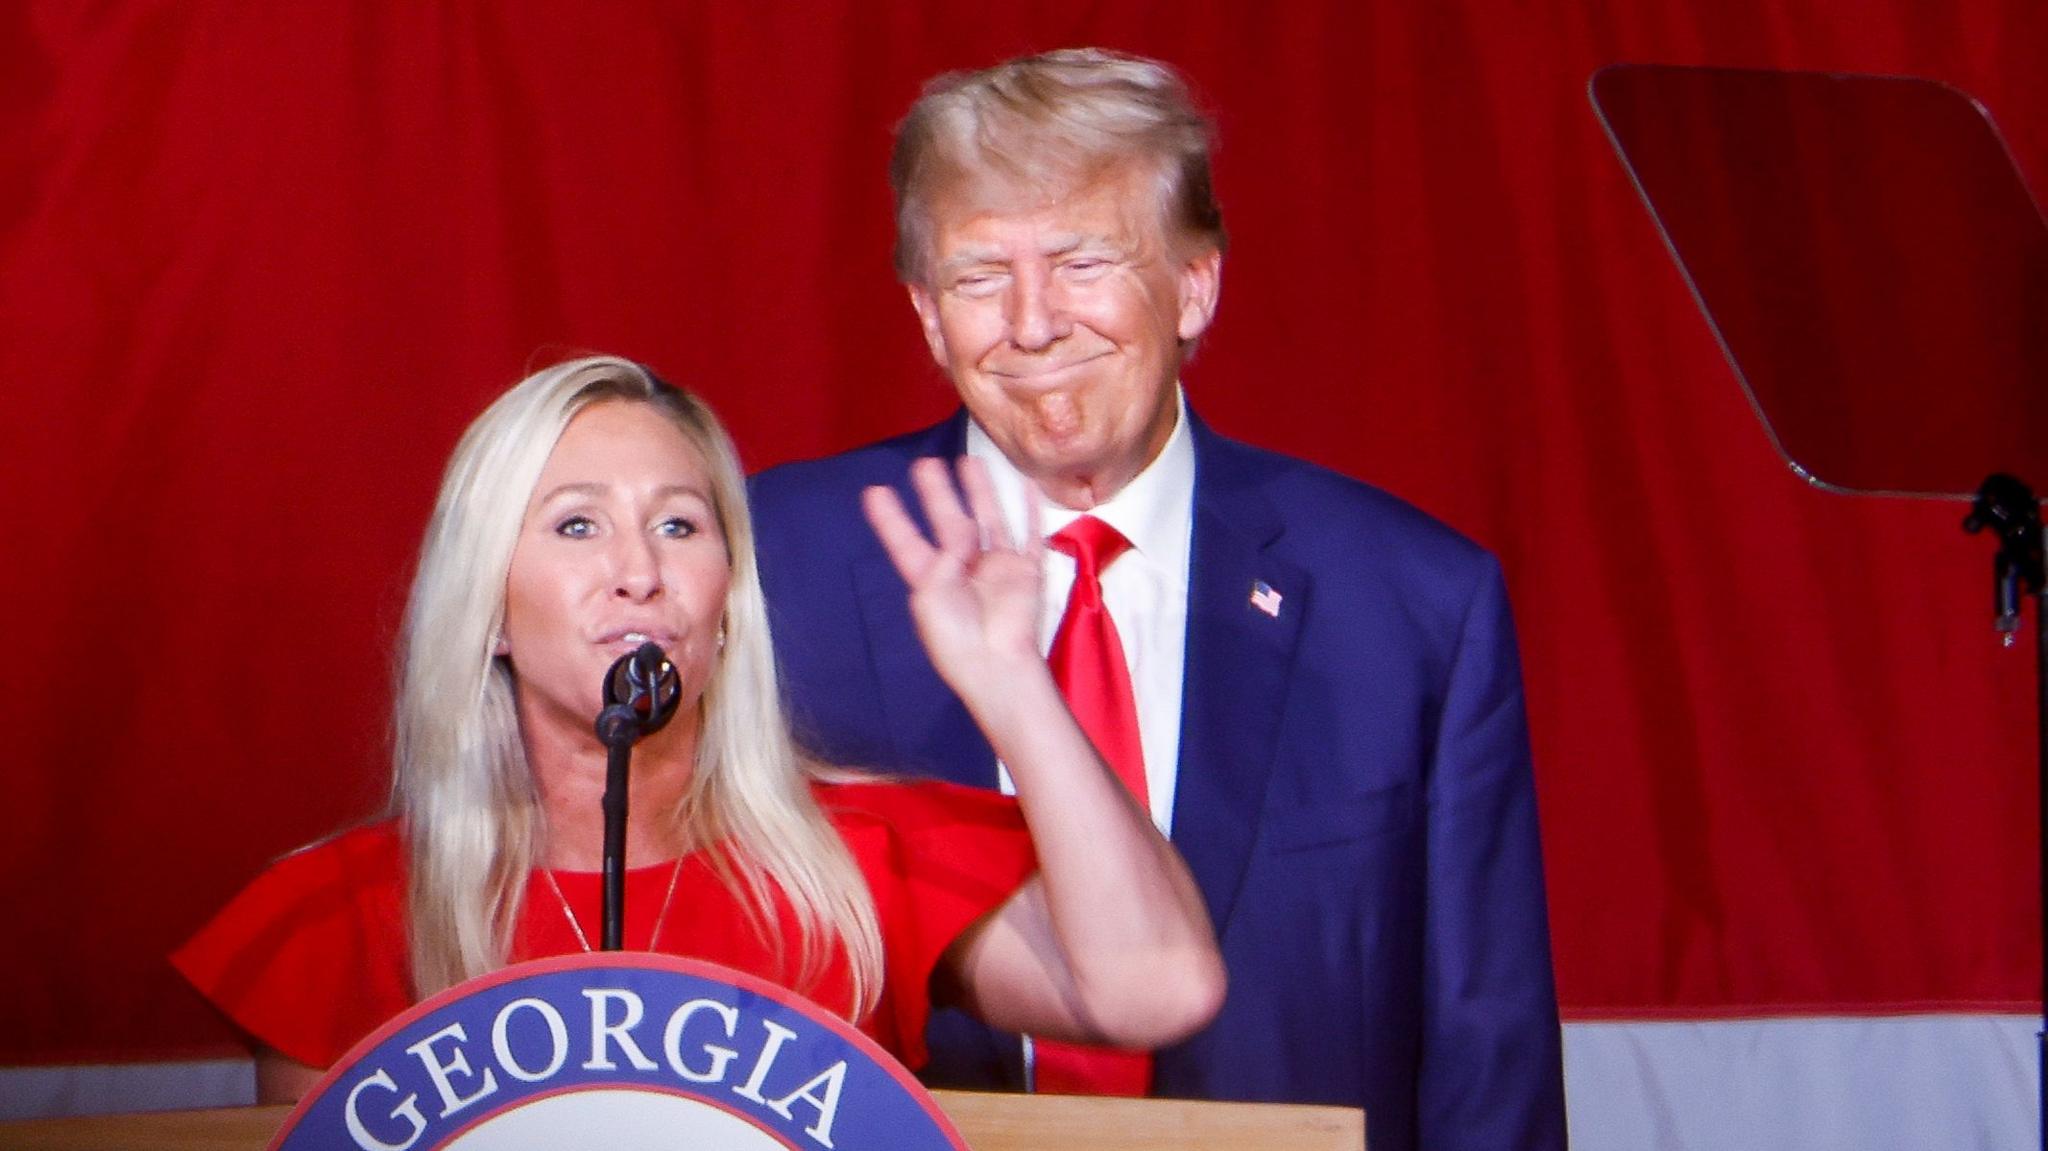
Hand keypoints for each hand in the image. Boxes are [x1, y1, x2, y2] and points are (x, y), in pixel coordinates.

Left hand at [862, 457, 1044, 696]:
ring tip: (969, 459)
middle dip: (936, 494)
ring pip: (987, 519)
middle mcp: (962, 569)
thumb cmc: (956, 637)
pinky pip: (1029, 534)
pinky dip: (1029, 511)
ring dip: (979, 492)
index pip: (906, 543)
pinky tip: (1025, 486)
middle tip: (924, 462)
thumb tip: (960, 532)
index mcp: (930, 581)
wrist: (997, 664)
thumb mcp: (931, 597)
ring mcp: (996, 567)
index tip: (874, 491)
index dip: (891, 519)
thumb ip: (942, 558)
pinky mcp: (1025, 571)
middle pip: (948, 522)